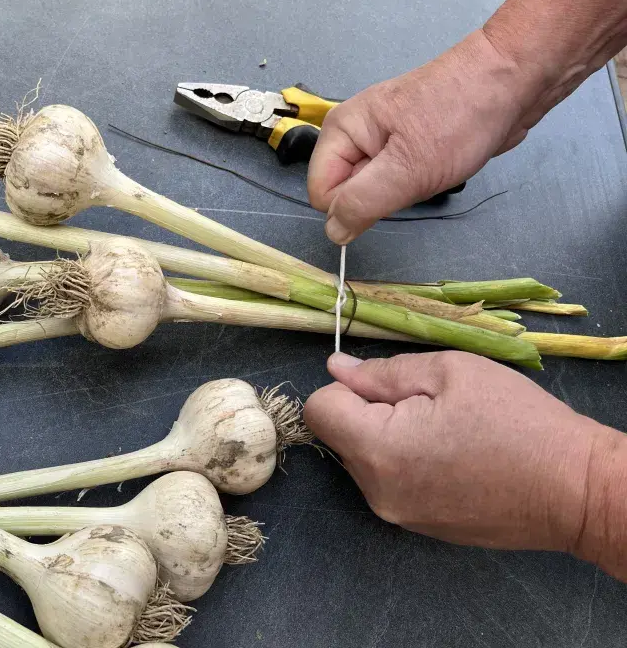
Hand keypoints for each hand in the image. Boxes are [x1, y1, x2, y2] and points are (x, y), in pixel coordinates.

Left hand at [303, 351, 601, 550]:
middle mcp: (376, 492)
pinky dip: (408, 463)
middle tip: (430, 405)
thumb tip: (336, 368)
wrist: (577, 490)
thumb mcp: (450, 372)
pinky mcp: (419, 527)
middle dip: (370, 411)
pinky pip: (391, 482)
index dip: (347, 387)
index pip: (318, 409)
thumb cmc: (518, 421)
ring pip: (364, 459)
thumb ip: (382, 371)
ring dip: (389, 437)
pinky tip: (454, 456)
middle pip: (340, 435)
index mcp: (377, 450)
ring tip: (448, 431)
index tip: (389, 385)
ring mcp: (397, 515)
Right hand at [307, 29, 545, 243]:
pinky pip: (396, 180)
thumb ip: (361, 203)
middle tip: (414, 173)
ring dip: (402, 190)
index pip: (322, 193)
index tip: (391, 188)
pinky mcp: (405, 144)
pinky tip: (438, 163)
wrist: (512, 80)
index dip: (353, 203)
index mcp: (340, 130)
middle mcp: (353, 133)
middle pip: (346, 191)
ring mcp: (379, 138)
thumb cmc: (459, 118)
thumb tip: (332, 233)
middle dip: (380, 196)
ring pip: (373, 189)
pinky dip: (416, 181)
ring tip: (429, 165)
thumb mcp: (407, 169)